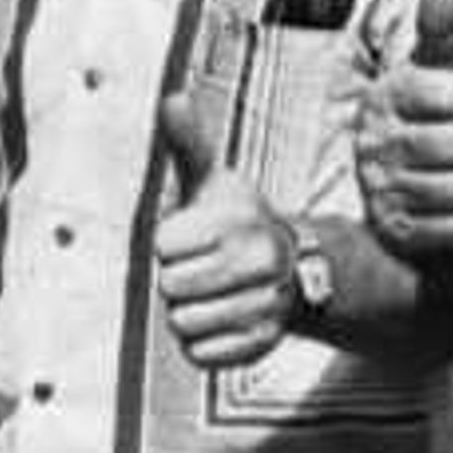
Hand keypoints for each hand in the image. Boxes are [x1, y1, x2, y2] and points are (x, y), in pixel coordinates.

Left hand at [149, 88, 300, 370]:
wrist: (290, 268)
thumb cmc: (234, 221)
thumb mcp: (211, 182)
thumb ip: (188, 143)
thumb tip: (171, 97)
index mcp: (240, 221)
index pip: (162, 247)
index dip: (170, 243)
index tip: (195, 235)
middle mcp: (260, 263)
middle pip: (169, 288)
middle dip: (177, 278)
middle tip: (205, 266)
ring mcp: (264, 305)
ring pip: (181, 323)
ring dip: (189, 310)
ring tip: (215, 292)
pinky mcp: (261, 344)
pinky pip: (199, 354)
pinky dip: (202, 342)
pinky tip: (223, 318)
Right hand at [357, 0, 452, 255]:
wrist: (425, 179)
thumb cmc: (438, 112)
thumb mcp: (444, 68)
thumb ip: (444, 26)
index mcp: (385, 96)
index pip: (433, 95)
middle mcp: (373, 143)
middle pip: (440, 145)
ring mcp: (380, 189)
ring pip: (443, 189)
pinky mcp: (396, 230)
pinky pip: (444, 229)